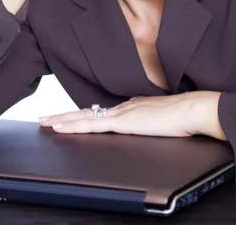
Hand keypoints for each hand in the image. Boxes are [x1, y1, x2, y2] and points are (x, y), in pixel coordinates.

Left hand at [38, 91, 226, 140]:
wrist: (191, 109)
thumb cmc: (183, 116)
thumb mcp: (161, 119)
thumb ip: (150, 121)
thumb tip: (146, 124)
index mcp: (132, 107)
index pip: (100, 111)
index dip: (82, 115)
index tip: (68, 117)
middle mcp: (123, 107)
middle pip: (87, 111)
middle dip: (64, 115)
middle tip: (44, 117)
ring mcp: (121, 113)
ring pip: (84, 116)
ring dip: (63, 120)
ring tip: (46, 122)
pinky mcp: (123, 122)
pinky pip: (93, 124)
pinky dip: (76, 126)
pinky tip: (63, 128)